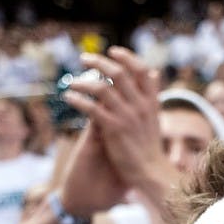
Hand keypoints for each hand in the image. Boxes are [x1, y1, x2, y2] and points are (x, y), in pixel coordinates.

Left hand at [67, 47, 168, 188]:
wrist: (151, 171)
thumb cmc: (150, 147)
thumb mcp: (155, 117)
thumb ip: (150, 95)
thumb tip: (153, 73)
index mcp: (151, 102)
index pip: (141, 71)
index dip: (127, 58)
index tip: (113, 51)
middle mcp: (140, 106)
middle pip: (118, 74)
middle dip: (98, 62)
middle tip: (84, 59)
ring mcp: (126, 117)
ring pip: (102, 88)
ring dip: (83, 81)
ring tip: (72, 82)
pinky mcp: (113, 129)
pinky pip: (91, 109)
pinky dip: (78, 100)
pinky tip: (69, 98)